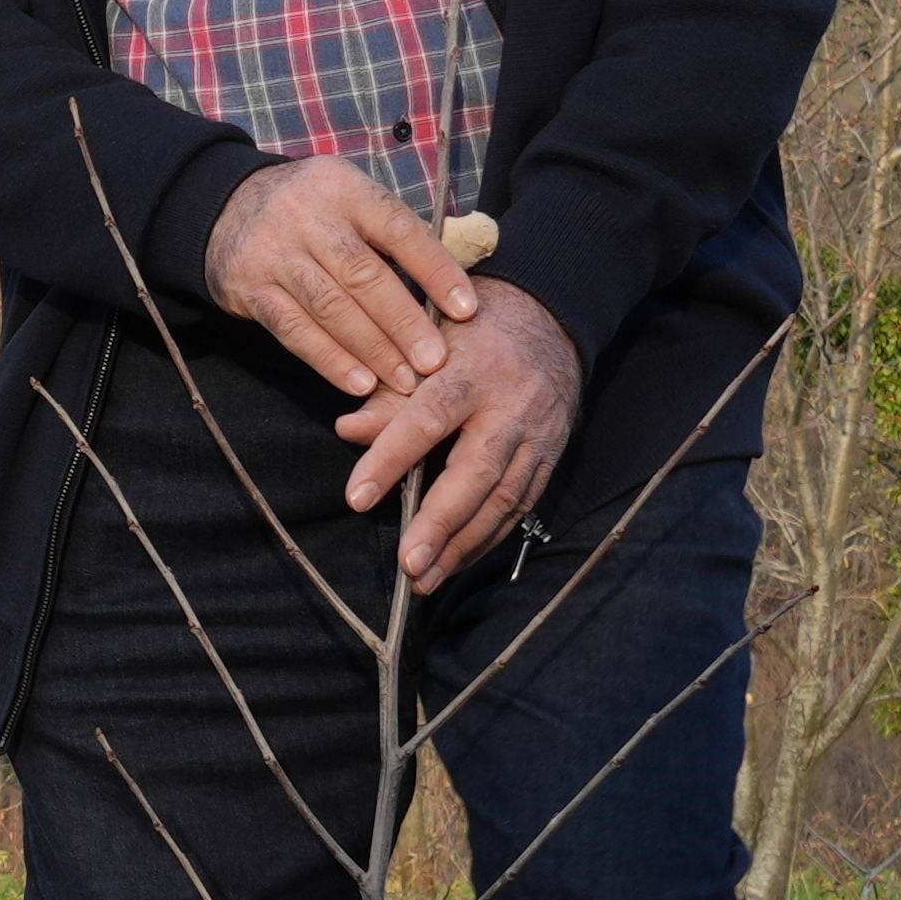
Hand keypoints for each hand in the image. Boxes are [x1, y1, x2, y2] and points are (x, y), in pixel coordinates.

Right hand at [200, 154, 480, 402]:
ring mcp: (274, 253)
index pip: (399, 230)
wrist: (224, 207)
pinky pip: (294, 330)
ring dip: (371, 349)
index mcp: (346, 189)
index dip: (435, 270)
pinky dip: (329, 360)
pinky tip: (358, 383)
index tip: (466, 310)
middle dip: (403, 323)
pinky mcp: (249, 288)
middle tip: (435, 362)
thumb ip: (396, 232)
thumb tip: (458, 280)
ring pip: (330, 307)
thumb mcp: (350, 198)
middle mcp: (308, 217)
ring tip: (404, 382)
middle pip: (363, 275)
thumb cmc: (313, 211)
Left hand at [332, 283, 577, 586]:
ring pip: (502, 499)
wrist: (550, 320)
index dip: (390, 461)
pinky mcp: (552, 456)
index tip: (357, 498)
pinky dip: (489, 538)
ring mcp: (537, 435)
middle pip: (474, 473)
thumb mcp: (429, 345)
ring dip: (463, 545)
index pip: (426, 421)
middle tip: (408, 564)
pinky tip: (458, 561)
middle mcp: (510, 406)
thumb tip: (347, 431)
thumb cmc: (473, 333)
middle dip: (439, 524)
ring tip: (426, 579)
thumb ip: (390, 394)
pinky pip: (521, 506)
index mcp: (471, 371)